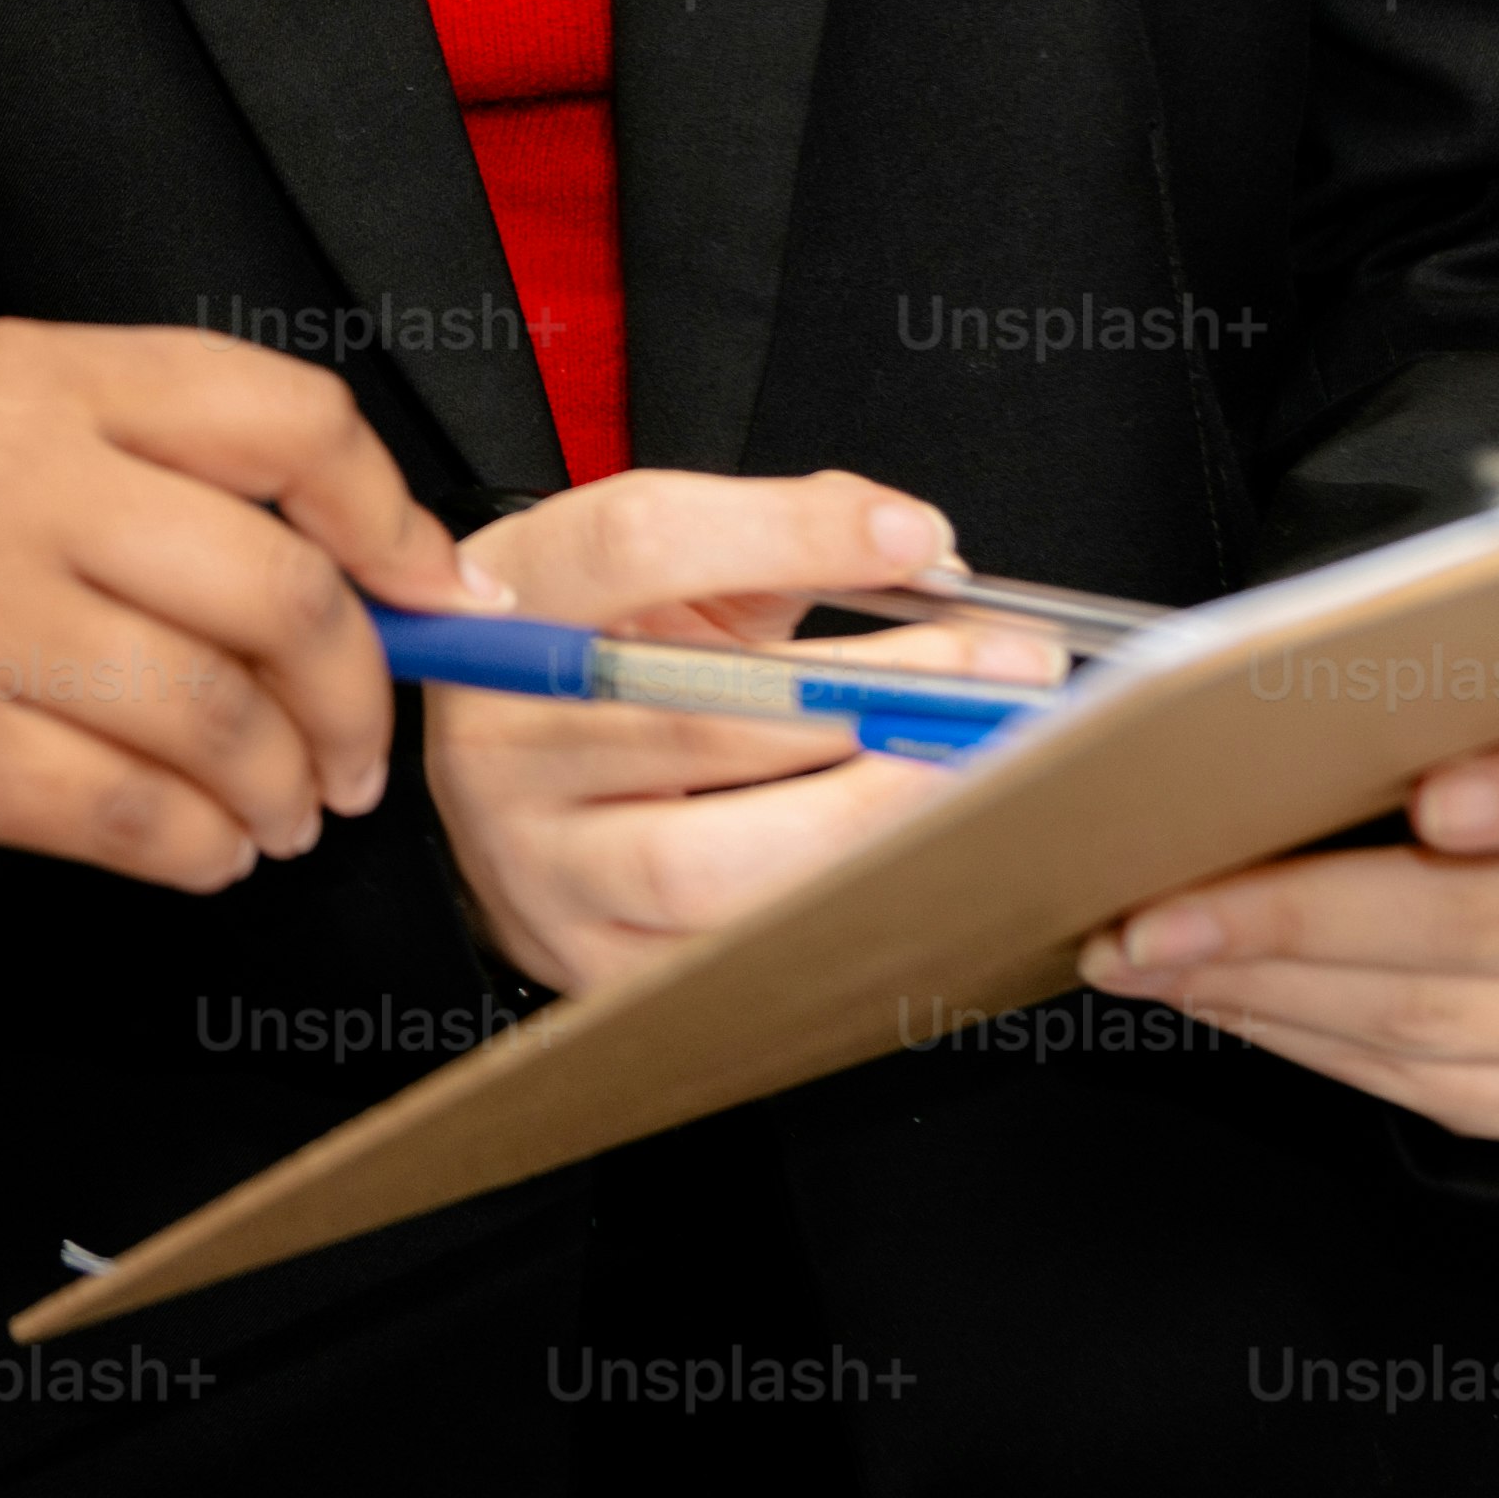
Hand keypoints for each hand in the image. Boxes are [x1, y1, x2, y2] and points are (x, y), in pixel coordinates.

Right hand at [0, 320, 483, 890]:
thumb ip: (88, 453)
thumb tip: (266, 554)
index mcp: (31, 380)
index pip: (284, 422)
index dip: (389, 516)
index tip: (426, 584)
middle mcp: (22, 486)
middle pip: (280, 592)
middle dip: (356, 692)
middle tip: (354, 747)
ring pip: (218, 719)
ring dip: (280, 791)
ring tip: (279, 817)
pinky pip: (124, 816)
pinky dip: (192, 851)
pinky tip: (195, 855)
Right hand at [419, 468, 1055, 994]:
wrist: (510, 791)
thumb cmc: (605, 670)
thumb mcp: (662, 577)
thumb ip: (781, 537)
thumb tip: (922, 551)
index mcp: (513, 610)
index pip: (637, 545)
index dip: (787, 533)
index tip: (910, 537)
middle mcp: (500, 743)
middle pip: (688, 720)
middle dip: (870, 697)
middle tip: (998, 674)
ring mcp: (538, 866)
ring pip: (703, 864)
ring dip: (861, 816)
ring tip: (966, 777)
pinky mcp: (590, 964)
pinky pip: (729, 956)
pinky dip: (835, 907)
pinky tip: (911, 860)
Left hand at [1078, 692, 1498, 1139]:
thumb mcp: (1493, 702)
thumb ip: (1415, 706)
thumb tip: (1232, 732)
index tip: (1431, 798)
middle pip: (1482, 922)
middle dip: (1295, 918)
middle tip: (1153, 912)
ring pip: (1434, 1018)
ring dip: (1264, 989)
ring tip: (1142, 956)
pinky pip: (1423, 1084)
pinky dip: (1299, 1036)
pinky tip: (1215, 996)